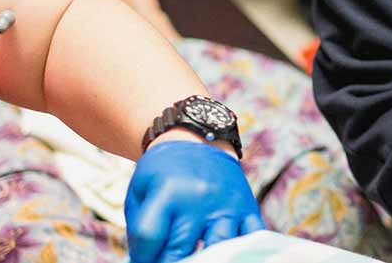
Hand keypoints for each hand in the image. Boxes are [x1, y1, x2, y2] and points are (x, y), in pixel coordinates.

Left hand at [126, 140, 265, 262]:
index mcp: (169, 191)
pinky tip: (225, 255)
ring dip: (200, 261)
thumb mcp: (140, 191)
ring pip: (217, 250)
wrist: (199, 140)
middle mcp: (201, 198)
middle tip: (165, 261)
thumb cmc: (163, 172)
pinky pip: (252, 238)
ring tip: (191, 260)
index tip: (144, 260)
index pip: (150, 238)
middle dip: (168, 262)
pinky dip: (239, 251)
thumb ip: (140, 228)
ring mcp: (228, 205)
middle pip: (180, 250)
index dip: (143, 257)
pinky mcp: (249, 208)